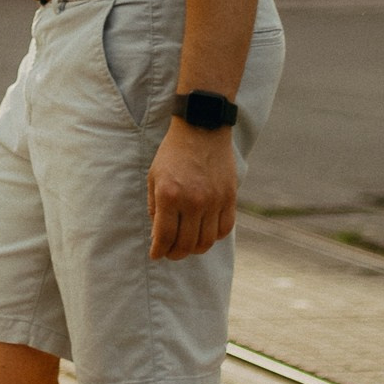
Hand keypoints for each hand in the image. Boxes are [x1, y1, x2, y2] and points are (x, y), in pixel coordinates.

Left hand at [146, 119, 235, 260]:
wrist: (201, 128)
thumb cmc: (173, 152)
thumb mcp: (154, 177)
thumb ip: (154, 207)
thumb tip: (158, 235)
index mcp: (169, 195)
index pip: (164, 236)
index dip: (159, 251)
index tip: (155, 255)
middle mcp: (192, 201)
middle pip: (185, 244)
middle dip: (175, 254)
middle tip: (170, 253)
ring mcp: (213, 200)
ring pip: (206, 241)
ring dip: (195, 249)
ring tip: (188, 245)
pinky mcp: (229, 197)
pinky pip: (225, 229)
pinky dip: (215, 236)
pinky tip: (206, 232)